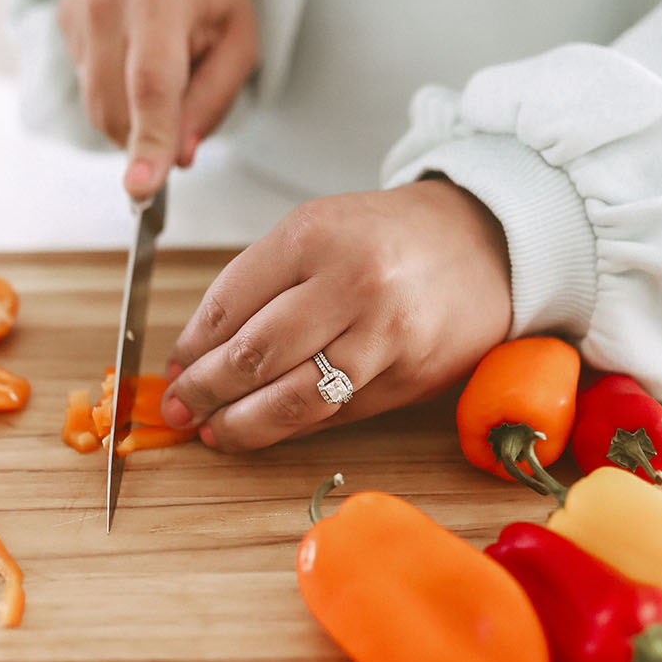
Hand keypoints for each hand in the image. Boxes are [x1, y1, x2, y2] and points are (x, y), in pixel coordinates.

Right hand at [57, 0, 258, 199]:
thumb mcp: (239, 41)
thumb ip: (213, 102)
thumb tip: (180, 158)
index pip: (151, 86)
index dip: (148, 143)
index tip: (141, 190)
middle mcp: (107, 2)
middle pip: (117, 108)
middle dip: (148, 139)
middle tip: (184, 117)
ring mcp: (77, 11)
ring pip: (96, 108)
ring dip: (132, 119)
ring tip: (164, 74)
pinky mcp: (62, 21)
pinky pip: (87, 87)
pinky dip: (116, 93)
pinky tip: (135, 56)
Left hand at [160, 180, 513, 449]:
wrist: (487, 244)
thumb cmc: (389, 238)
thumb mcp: (319, 230)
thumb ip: (260, 284)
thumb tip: (198, 354)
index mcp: (315, 236)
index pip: (229, 305)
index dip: (192, 347)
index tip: (174, 368)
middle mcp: (350, 284)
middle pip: (254, 356)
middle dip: (205, 391)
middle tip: (181, 407)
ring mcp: (382, 336)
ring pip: (292, 398)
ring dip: (241, 424)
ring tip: (214, 432)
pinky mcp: (406, 377)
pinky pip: (333, 413)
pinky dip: (289, 428)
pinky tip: (262, 430)